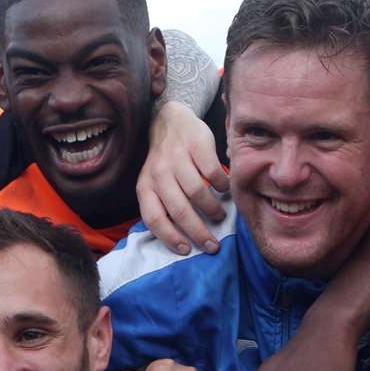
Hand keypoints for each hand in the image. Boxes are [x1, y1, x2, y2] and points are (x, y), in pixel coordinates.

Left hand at [137, 100, 228, 255]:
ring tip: (220, 216)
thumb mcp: (155, 183)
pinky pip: (212, 172)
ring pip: (197, 193)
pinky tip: (224, 189)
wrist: (170, 120)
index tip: (186, 250)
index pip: (154, 218)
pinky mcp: (196, 145)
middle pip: (179, 210)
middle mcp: (158, 173)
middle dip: (198, 232)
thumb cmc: (166, 161)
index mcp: (145, 186)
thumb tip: (181, 239)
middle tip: (213, 245)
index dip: (170, 237)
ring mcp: (177, 158)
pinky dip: (221, 185)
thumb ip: (163, 205)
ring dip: (212, 210)